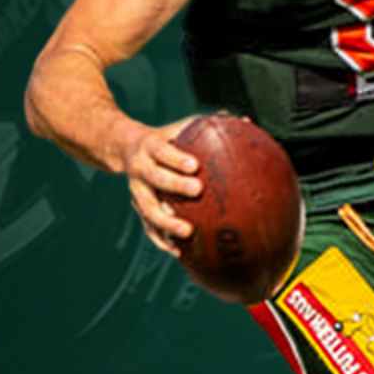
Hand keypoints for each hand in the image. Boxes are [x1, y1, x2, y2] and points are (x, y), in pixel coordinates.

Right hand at [110, 115, 202, 253]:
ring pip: (148, 209)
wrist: (127, 147)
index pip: (162, 151)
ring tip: (187, 232)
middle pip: (155, 178)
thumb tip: (246, 122)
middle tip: (197, 190)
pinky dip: (161, 240)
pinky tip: (179, 251)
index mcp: (151, 147)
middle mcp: (140, 169)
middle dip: (175, 185)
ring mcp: (137, 191)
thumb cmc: (167, 138)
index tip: (194, 165)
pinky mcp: (139, 208)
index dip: (176, 158)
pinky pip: (148, 227)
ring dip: (166, 222)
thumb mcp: (181, 127)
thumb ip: (210, 125)